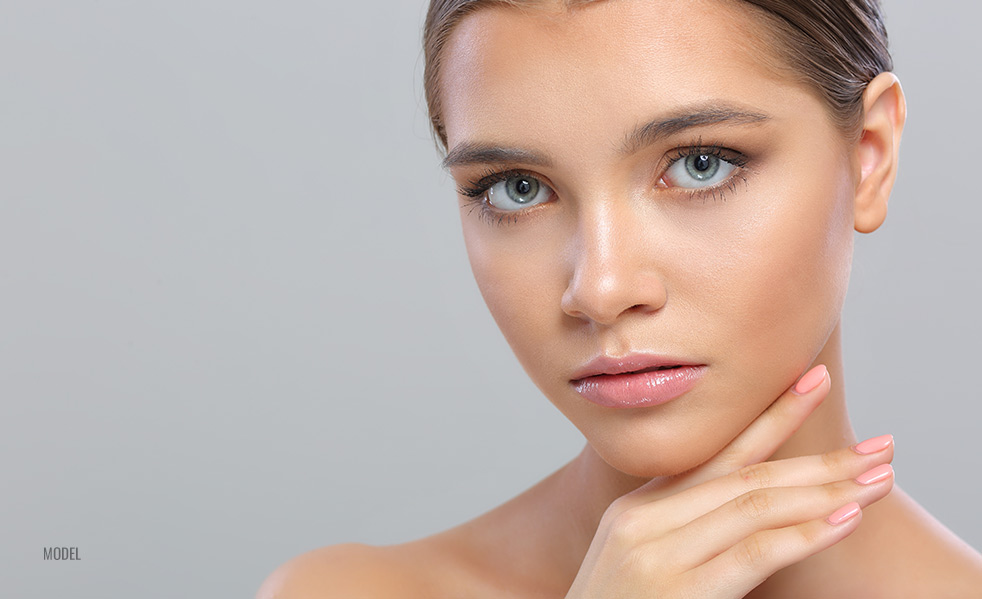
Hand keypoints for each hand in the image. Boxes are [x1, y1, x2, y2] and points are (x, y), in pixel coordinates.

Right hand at [564, 365, 895, 597]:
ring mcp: (658, 552)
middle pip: (746, 474)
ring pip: (755, 503)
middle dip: (819, 458)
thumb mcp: (643, 563)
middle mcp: (645, 519)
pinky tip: (845, 518)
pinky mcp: (678, 589)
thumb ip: (686, 531)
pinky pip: (753, 552)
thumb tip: (754, 511)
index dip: (772, 416)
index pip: (718, 453)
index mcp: (640, 508)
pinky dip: (804, 534)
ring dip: (826, 489)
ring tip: (878, 479)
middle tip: (879, 446)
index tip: (814, 381)